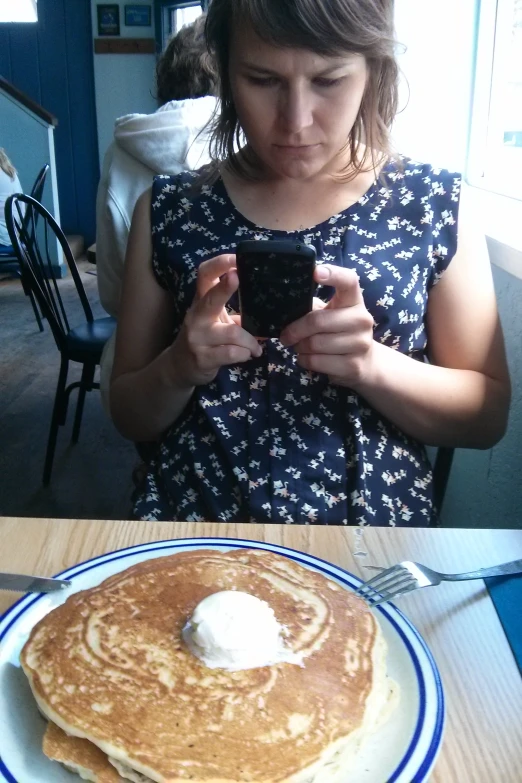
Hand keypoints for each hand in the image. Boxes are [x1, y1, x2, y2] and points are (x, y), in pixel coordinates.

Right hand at [169, 254, 261, 386]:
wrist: (180, 367)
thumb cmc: (204, 338)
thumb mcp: (215, 319)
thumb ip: (234, 309)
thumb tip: (267, 303)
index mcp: (201, 301)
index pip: (205, 275)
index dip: (220, 263)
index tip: (237, 258)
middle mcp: (196, 316)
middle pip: (211, 298)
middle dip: (225, 286)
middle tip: (238, 276)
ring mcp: (197, 337)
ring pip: (232, 333)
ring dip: (250, 341)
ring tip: (256, 347)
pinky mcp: (203, 358)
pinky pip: (232, 353)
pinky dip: (245, 354)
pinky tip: (248, 355)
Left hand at [279, 265, 374, 387]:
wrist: (365, 362)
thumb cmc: (339, 332)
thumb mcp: (331, 314)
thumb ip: (313, 308)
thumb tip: (285, 305)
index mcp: (354, 300)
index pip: (349, 281)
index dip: (333, 274)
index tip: (316, 272)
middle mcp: (362, 319)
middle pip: (317, 321)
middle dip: (295, 330)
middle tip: (286, 335)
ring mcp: (360, 343)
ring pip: (314, 344)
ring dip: (299, 347)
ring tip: (300, 346)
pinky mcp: (353, 366)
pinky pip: (316, 362)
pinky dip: (304, 361)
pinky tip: (308, 358)